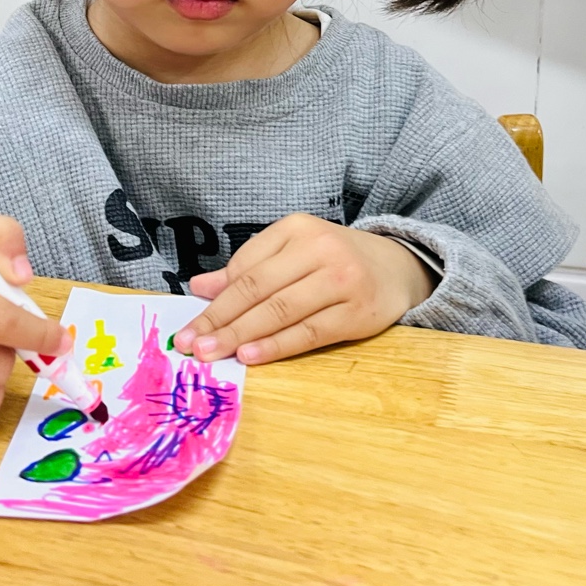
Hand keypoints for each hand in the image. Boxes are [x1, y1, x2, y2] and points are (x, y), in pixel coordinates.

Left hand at [173, 214, 437, 365]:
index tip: (190, 324)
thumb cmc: (333, 261)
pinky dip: (276, 346)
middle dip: (219, 319)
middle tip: (191, 344)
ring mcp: (341, 280)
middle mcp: (319, 248)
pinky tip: (251, 356)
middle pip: (258, 288)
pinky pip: (309, 332)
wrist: (396, 267)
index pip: (245, 267)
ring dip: (241, 335)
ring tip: (212, 353)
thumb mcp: (291, 252)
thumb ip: (247, 268)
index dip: (214, 299)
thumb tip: (200, 286)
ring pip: (280, 311)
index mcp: (296, 228)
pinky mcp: (357, 312)